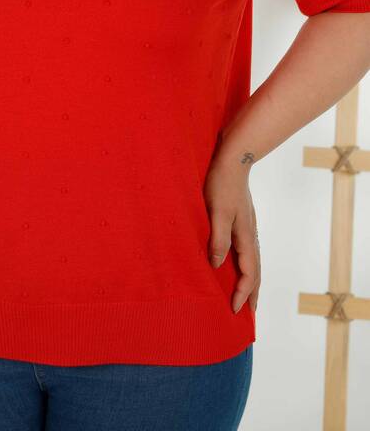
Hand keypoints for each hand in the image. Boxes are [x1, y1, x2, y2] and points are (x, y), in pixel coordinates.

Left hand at [203, 158, 260, 313]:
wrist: (233, 158)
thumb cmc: (222, 184)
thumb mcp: (217, 212)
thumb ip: (218, 239)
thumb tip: (217, 265)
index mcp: (246, 236)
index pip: (249, 273)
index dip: (243, 292)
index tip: (236, 310)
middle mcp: (250, 234)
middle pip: (255, 271)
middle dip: (252, 292)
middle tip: (248, 313)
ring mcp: (247, 226)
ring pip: (251, 260)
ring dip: (249, 279)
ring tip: (245, 293)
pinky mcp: (241, 219)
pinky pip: (245, 249)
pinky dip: (244, 263)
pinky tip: (236, 262)